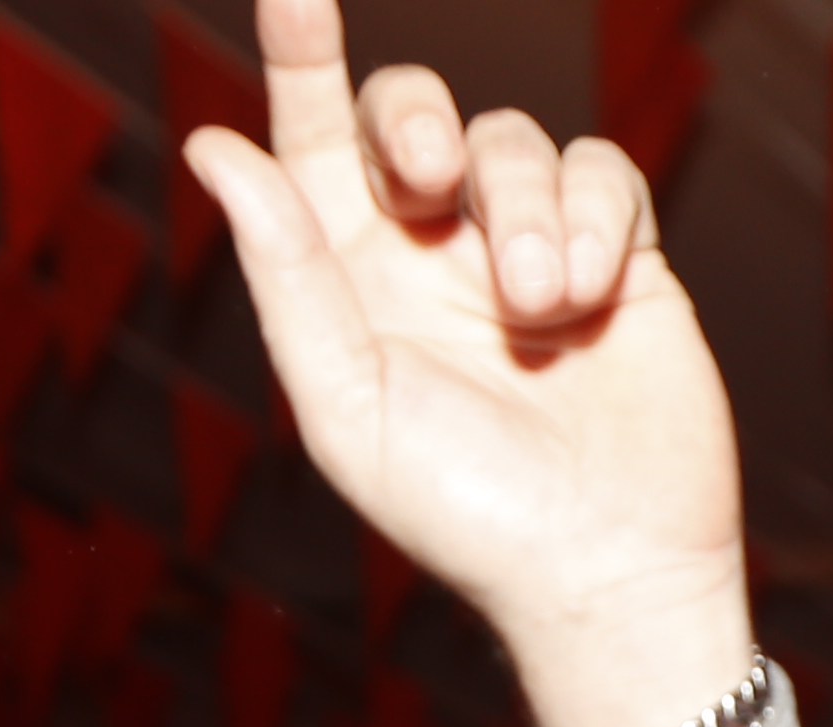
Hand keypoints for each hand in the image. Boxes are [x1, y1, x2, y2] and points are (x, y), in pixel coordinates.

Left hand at [179, 0, 747, 726]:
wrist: (608, 568)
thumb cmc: (465, 512)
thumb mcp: (349, 401)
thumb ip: (287, 271)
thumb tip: (213, 144)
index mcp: (350, 276)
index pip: (311, 134)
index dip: (299, 52)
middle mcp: (431, 250)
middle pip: (413, 111)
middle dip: (417, 123)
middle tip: (429, 179)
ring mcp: (524, 246)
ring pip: (516, 142)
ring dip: (522, 211)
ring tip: (539, 309)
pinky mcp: (619, 256)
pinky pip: (602, 172)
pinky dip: (594, 219)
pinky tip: (590, 298)